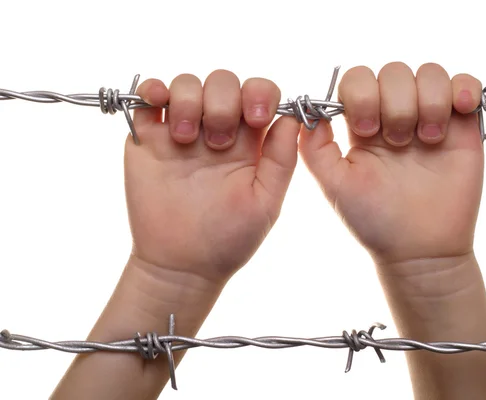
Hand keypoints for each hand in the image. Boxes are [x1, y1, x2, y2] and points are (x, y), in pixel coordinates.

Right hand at [125, 70, 299, 282]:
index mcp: (250, 142)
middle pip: (223, 82)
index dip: (260, 94)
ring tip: (185, 139)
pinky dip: (153, 90)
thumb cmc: (229, 239)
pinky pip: (148, 99)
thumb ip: (281, 160)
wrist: (182, 265)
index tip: (257, 119)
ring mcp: (182, 132)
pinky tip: (159, 105)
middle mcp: (216, 130)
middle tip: (218, 142)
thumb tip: (294, 118)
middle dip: (223, 101)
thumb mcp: (266, 202)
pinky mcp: (149, 139)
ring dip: (189, 100)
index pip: (259, 94)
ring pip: (186, 84)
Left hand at [299, 62, 482, 266]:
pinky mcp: (462, 126)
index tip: (366, 129)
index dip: (361, 94)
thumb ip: (314, 148)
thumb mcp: (335, 185)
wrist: (420, 248)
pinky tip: (460, 110)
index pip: (358, 79)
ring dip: (428, 100)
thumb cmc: (375, 220)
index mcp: (363, 123)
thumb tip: (306, 110)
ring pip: (430, 73)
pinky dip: (464, 88)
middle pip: (394, 71)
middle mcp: (395, 114)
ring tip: (428, 140)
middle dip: (395, 102)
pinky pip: (466, 84)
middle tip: (398, 141)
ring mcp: (430, 117)